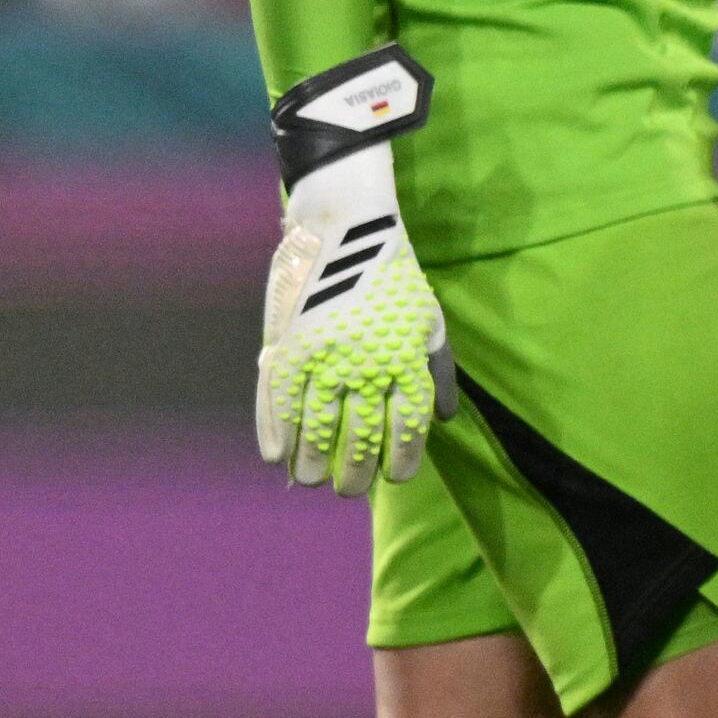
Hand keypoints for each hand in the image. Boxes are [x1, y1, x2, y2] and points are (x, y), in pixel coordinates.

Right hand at [254, 48, 455, 496]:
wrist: (346, 228)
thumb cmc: (394, 277)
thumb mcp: (429, 320)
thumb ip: (438, 370)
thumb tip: (443, 420)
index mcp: (404, 358)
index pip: (406, 426)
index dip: (400, 459)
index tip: (394, 479)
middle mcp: (365, 362)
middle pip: (358, 433)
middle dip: (353, 469)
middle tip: (347, 489)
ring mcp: (322, 354)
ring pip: (314, 423)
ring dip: (311, 459)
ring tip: (311, 481)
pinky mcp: (286, 342)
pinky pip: (276, 398)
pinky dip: (274, 430)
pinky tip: (277, 457)